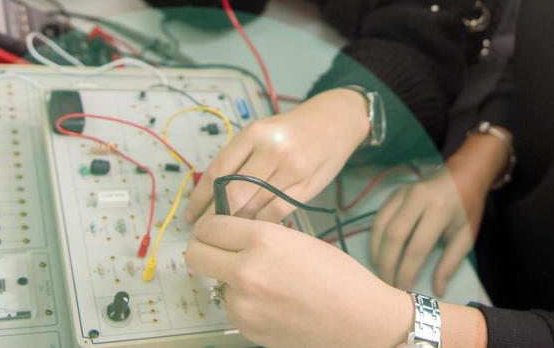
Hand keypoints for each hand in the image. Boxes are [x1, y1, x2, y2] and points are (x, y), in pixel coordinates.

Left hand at [184, 89, 370, 223]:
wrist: (335, 121)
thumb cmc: (292, 129)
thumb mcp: (261, 132)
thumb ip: (238, 159)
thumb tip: (209, 197)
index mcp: (254, 133)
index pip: (218, 171)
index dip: (200, 199)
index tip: (190, 216)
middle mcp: (273, 149)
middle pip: (234, 193)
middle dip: (216, 217)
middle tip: (205, 232)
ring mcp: (292, 169)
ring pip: (255, 207)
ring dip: (237, 223)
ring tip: (226, 234)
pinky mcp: (308, 187)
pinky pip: (277, 213)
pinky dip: (262, 224)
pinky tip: (253, 228)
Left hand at [185, 215, 411, 347]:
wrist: (358, 318)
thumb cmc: (338, 275)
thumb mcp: (296, 238)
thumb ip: (259, 235)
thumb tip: (229, 234)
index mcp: (262, 240)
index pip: (208, 226)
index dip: (210, 226)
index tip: (215, 229)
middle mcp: (245, 271)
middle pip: (195, 255)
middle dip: (204, 250)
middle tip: (218, 250)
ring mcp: (242, 304)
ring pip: (215, 282)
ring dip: (229, 278)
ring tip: (264, 281)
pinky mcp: (246, 328)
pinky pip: (231, 306)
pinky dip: (244, 301)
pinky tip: (272, 301)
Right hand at [371, 136, 499, 295]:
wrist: (463, 175)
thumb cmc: (466, 208)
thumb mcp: (466, 236)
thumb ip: (450, 263)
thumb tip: (437, 290)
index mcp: (439, 209)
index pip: (417, 247)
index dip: (407, 272)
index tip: (404, 290)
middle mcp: (418, 198)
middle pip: (394, 236)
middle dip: (387, 265)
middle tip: (387, 285)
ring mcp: (403, 192)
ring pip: (381, 226)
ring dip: (377, 252)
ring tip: (381, 273)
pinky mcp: (395, 192)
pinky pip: (379, 217)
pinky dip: (375, 238)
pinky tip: (378, 254)